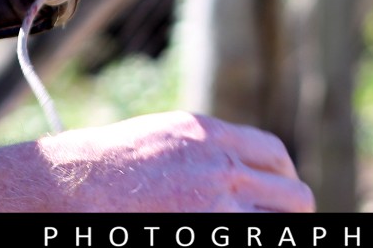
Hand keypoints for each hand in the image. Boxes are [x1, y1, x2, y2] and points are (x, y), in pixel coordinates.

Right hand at [35, 111, 314, 212]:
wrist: (79, 183)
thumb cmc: (108, 164)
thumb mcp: (164, 137)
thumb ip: (202, 148)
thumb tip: (230, 166)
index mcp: (212, 135)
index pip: (275, 155)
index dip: (284, 178)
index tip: (279, 194)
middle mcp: (224, 166)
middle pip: (293, 195)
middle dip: (291, 212)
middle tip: (277, 222)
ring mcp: (219, 202)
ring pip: (279, 223)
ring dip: (272, 227)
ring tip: (257, 229)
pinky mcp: (211, 227)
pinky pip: (249, 235)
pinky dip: (248, 236)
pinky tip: (219, 231)